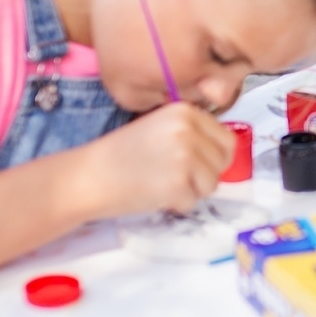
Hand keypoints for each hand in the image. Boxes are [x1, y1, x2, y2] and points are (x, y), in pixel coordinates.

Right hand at [72, 105, 234, 218]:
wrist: (88, 176)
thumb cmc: (121, 154)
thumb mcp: (160, 128)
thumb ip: (192, 133)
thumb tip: (225, 152)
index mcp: (186, 112)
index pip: (226, 140)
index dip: (213, 157)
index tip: (194, 164)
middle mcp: (188, 130)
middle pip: (223, 162)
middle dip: (204, 175)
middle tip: (173, 176)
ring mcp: (185, 156)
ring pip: (212, 184)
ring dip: (192, 191)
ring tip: (162, 183)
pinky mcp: (177, 183)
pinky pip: (194, 202)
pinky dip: (177, 204)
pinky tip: (154, 194)